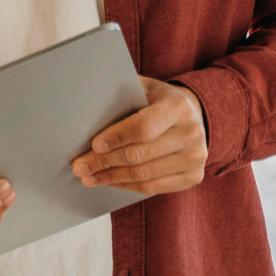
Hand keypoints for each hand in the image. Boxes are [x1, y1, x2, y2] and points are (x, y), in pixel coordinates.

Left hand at [71, 76, 206, 194]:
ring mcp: (195, 158)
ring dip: (111, 178)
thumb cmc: (157, 101)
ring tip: (89, 177)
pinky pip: (154, 187)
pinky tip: (109, 182)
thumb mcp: (143, 88)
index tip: (94, 146)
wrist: (191, 116)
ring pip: (144, 175)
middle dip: (104, 162)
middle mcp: (191, 133)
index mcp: (178, 106)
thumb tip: (86, 105)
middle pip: (140, 154)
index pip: (143, 127)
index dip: (116, 138)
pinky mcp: (194, 176)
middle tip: (79, 167)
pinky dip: (127, 186)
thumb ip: (121, 94)